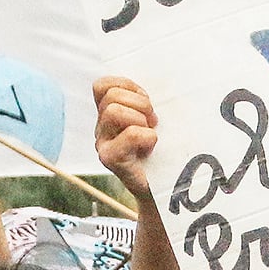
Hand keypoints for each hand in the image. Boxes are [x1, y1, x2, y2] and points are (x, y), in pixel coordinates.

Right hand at [93, 76, 157, 205]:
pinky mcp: (111, 159)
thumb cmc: (164, 152)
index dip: (125, 85)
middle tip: (153, 122)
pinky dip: (147, 137)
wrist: (165, 189)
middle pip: (110, 96)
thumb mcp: (155, 120)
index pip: (102, 86)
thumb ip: (148, 103)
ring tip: (151, 133)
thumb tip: (167, 80)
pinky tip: (151, 148)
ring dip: (140, 118)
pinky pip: (130, 134)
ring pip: (113, 111)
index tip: (145, 100)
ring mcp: (103, 144)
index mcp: (109, 115)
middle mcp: (101, 129)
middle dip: (139, 103)